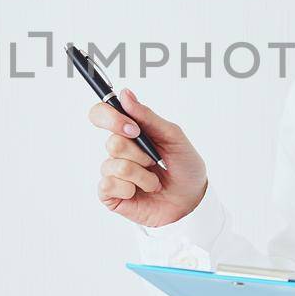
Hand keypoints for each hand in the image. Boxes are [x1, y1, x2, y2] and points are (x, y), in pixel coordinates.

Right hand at [90, 88, 208, 227]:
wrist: (193, 201)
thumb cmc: (185, 167)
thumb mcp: (173, 136)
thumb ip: (147, 117)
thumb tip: (125, 94)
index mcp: (130, 132)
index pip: (101, 114)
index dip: (111, 118)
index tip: (133, 129)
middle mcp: (118, 150)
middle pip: (112, 142)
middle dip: (140, 154)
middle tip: (155, 161)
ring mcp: (113, 172)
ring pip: (115, 165)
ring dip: (142, 175)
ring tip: (154, 182)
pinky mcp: (111, 194)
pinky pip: (108, 185)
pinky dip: (130, 189)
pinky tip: (140, 192)